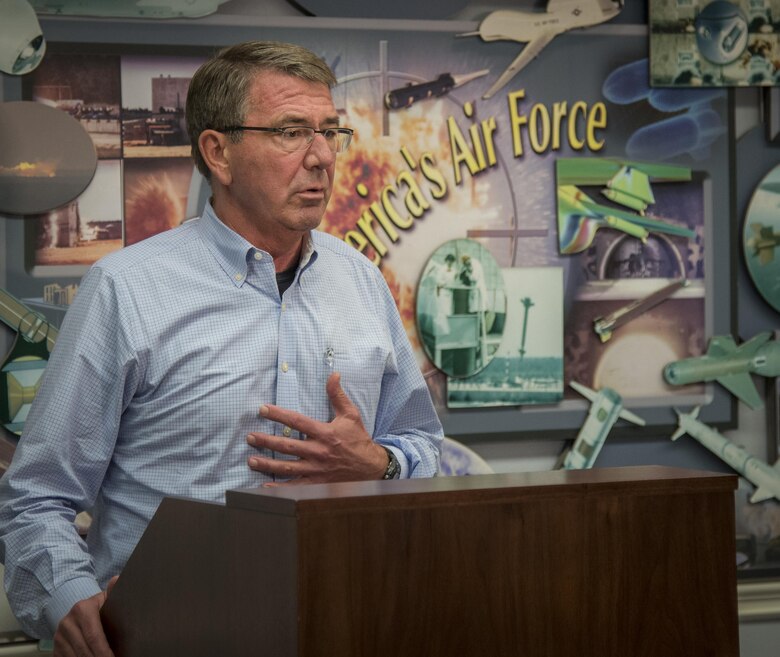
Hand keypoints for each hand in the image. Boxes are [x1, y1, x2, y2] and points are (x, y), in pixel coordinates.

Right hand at [54, 576, 118, 656]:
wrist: (81, 611)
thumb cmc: (100, 607)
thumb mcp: (107, 598)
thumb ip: (114, 591)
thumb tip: (117, 579)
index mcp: (81, 609)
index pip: (94, 637)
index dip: (104, 651)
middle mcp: (67, 623)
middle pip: (85, 650)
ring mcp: (59, 637)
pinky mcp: (55, 648)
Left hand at [246, 372, 387, 484]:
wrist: (371, 467)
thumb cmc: (358, 440)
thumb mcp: (351, 415)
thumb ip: (338, 395)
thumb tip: (333, 375)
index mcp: (325, 433)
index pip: (297, 421)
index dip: (278, 414)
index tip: (262, 409)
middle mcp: (319, 452)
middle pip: (288, 446)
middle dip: (267, 441)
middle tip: (250, 437)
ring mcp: (317, 470)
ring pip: (288, 467)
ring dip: (268, 464)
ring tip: (251, 460)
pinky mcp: (317, 483)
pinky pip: (295, 486)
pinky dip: (279, 488)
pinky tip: (265, 485)